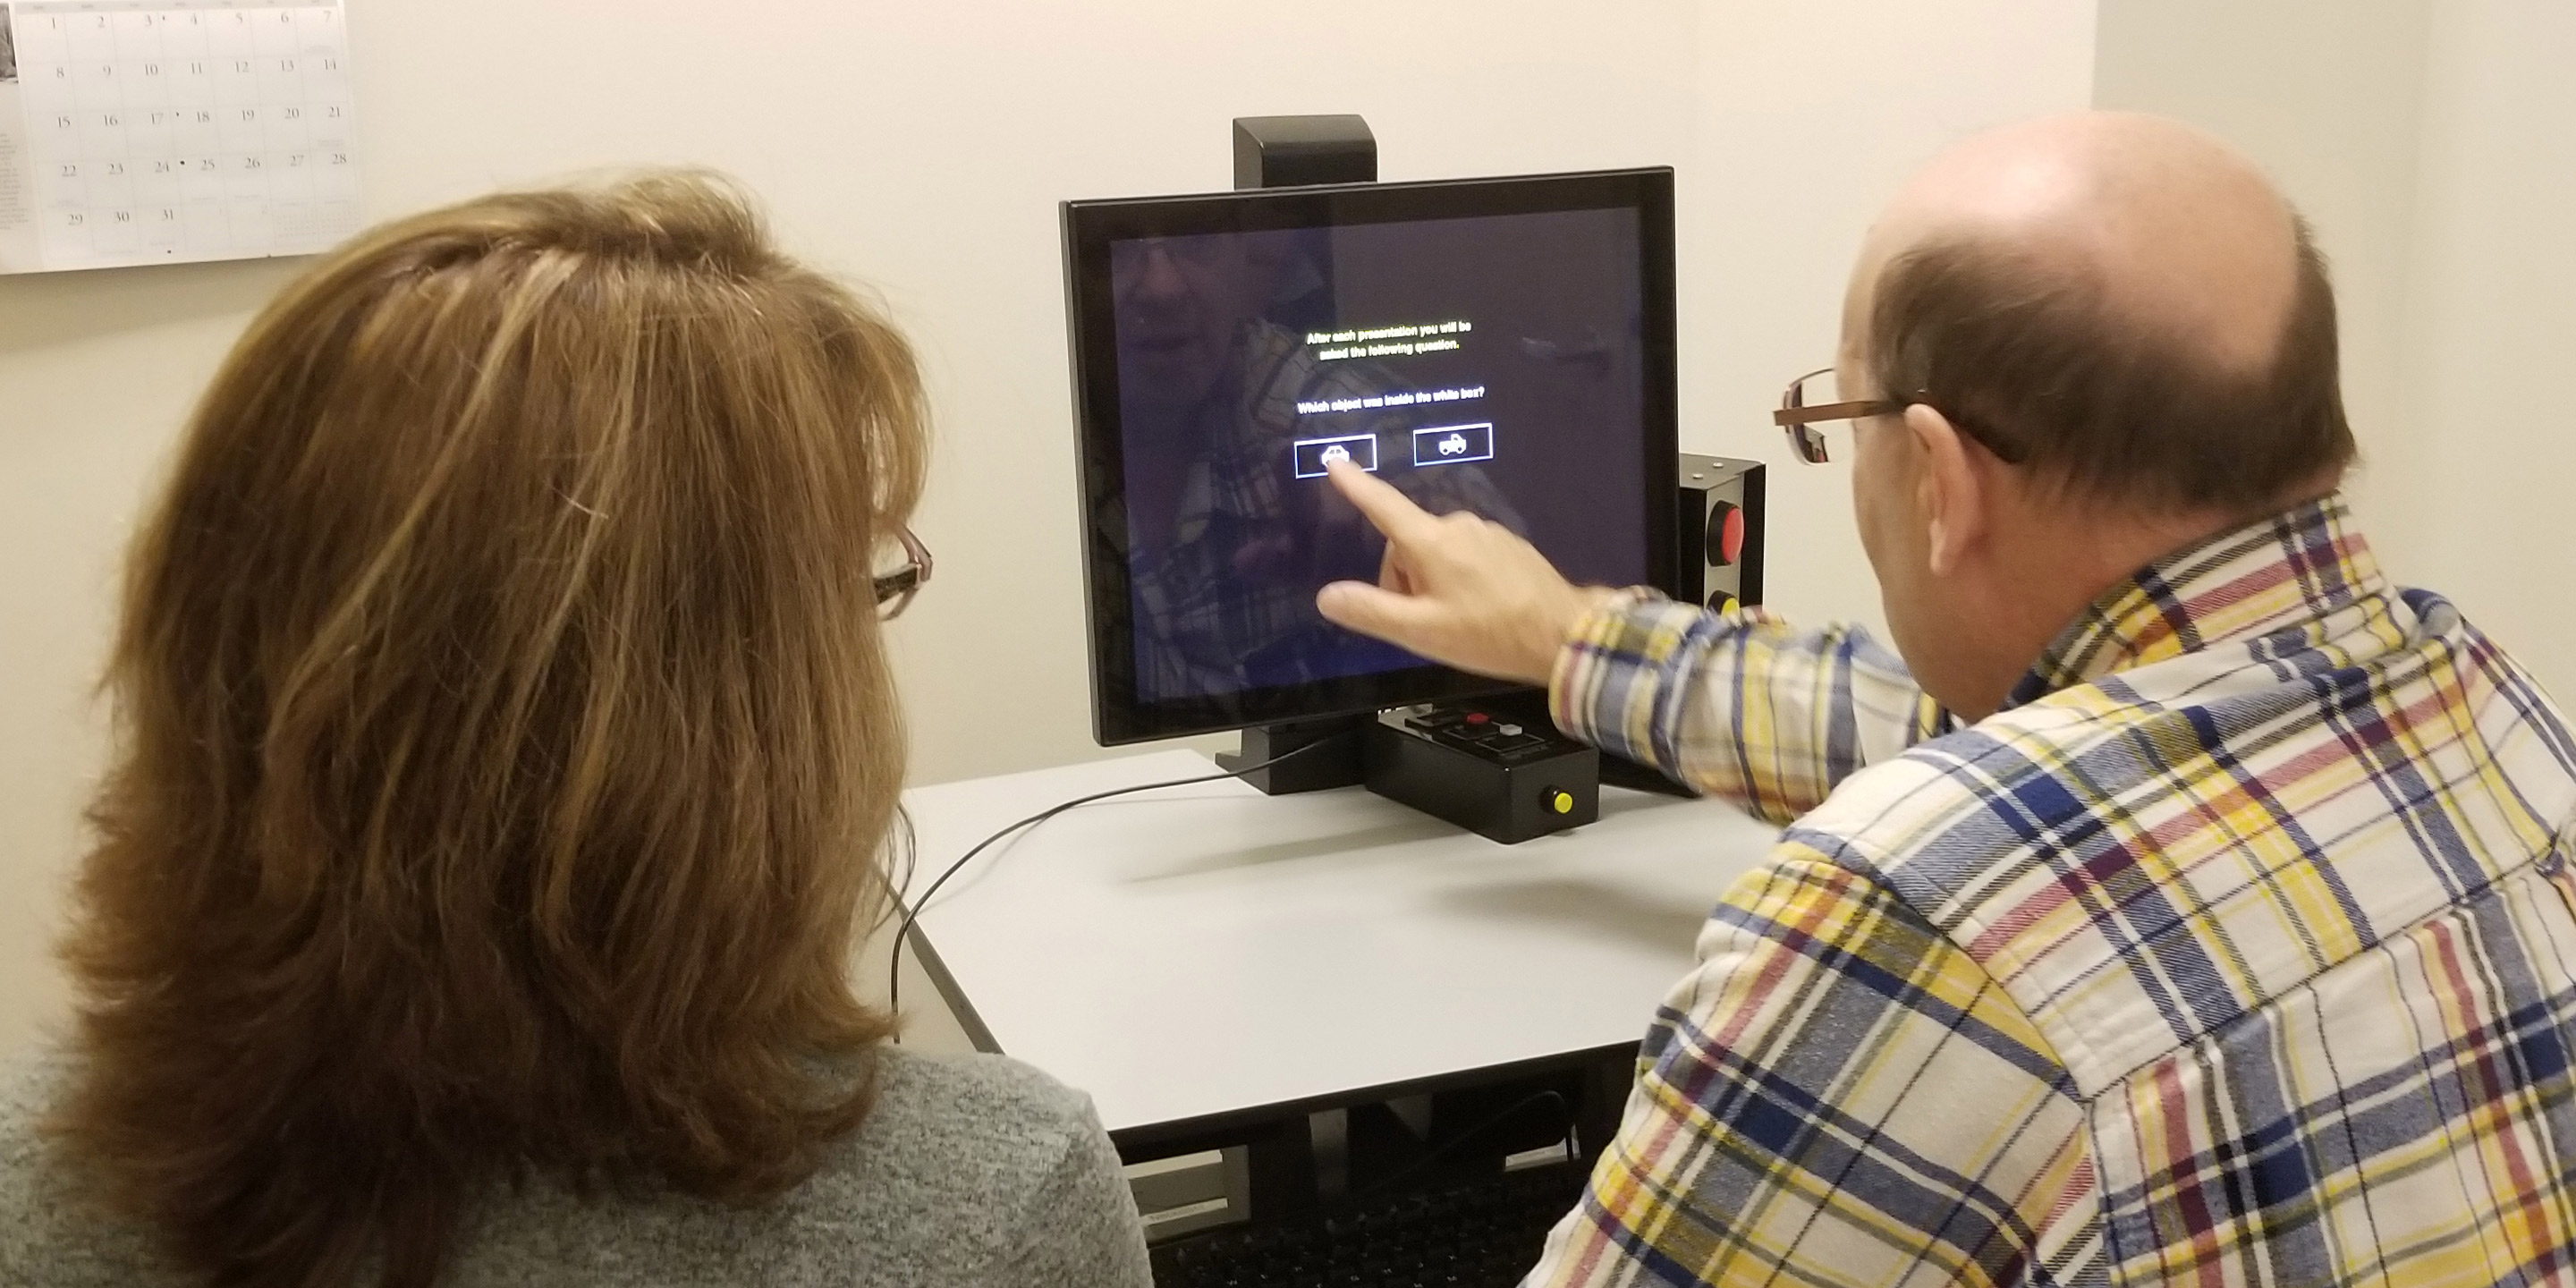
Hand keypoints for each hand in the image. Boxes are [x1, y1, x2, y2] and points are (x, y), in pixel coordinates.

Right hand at [1314, 458, 1616, 684]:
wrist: (1562, 634)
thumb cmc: (1488, 634)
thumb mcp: (1422, 631)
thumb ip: (1371, 611)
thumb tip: (1327, 595)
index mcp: (1431, 542)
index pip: (1383, 506)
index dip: (1356, 485)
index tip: (1336, 462)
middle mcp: (1458, 527)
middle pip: (1408, 545)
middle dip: (1404, 580)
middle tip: (1424, 621)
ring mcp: (1487, 534)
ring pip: (1438, 553)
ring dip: (1433, 582)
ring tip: (1457, 621)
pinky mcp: (1508, 546)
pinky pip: (1466, 556)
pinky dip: (1461, 580)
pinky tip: (1480, 611)